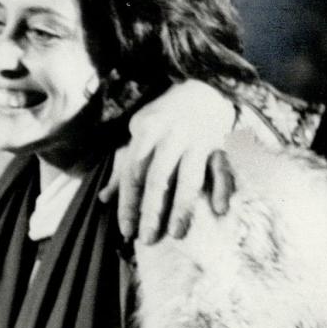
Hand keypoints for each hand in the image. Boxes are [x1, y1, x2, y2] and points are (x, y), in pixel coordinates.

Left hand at [99, 80, 236, 243]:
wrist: (204, 89)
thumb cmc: (165, 120)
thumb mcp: (140, 135)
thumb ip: (124, 167)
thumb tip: (104, 199)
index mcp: (146, 131)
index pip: (132, 173)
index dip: (127, 203)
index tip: (126, 230)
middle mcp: (171, 135)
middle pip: (158, 177)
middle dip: (152, 210)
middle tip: (148, 239)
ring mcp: (197, 139)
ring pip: (189, 177)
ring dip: (182, 207)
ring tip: (176, 234)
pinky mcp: (220, 144)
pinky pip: (222, 168)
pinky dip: (222, 188)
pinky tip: (218, 210)